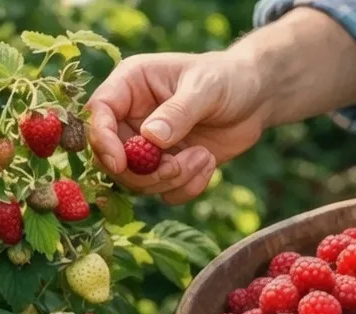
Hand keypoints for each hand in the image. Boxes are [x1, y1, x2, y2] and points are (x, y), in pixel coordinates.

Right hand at [87, 51, 270, 203]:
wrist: (256, 98)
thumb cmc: (228, 79)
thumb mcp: (206, 88)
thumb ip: (178, 112)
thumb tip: (150, 138)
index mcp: (130, 85)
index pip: (99, 113)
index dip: (102, 140)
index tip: (121, 163)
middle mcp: (132, 116)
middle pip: (111, 157)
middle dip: (143, 172)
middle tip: (177, 167)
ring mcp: (149, 145)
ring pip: (138, 181)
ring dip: (172, 180)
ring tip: (204, 158)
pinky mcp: (169, 166)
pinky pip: (165, 192)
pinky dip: (187, 188)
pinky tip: (209, 164)